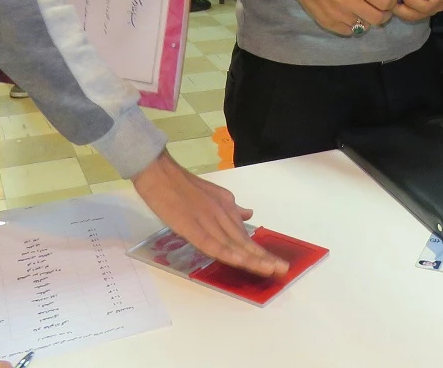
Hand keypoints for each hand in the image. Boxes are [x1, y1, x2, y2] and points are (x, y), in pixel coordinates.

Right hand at [131, 151, 287, 276]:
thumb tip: (248, 214)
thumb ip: (231, 207)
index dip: (260, 251)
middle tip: (284, 270)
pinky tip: (240, 262)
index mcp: (226, 207)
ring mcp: (207, 220)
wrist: (158, 172)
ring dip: (252, 259)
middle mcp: (221, 214)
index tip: (276, 263)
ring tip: (271, 270)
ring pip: (233, 244)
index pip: (244, 234)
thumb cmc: (180, 184)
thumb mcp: (212, 193)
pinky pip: (211, 243)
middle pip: (244, 241)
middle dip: (264, 257)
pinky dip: (227, 253)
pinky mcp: (191, 226)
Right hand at [284, 0, 397, 35]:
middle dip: (384, 13)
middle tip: (379, 7)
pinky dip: (353, 25)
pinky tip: (349, 14)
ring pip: (365, 26)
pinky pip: (350, 31)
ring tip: (360, 8)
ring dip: (367, 18)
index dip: (392, 1)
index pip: (386, 2)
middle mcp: (349, 2)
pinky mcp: (329, 24)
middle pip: (378, 18)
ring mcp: (338, 16)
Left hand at [388, 0, 442, 22]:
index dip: (411, 1)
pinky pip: (412, 13)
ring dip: (400, 10)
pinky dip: (402, 9)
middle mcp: (440, 3)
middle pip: (419, 14)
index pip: (427, 4)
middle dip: (402, 8)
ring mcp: (433, 8)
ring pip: (414, 16)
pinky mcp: (425, 8)